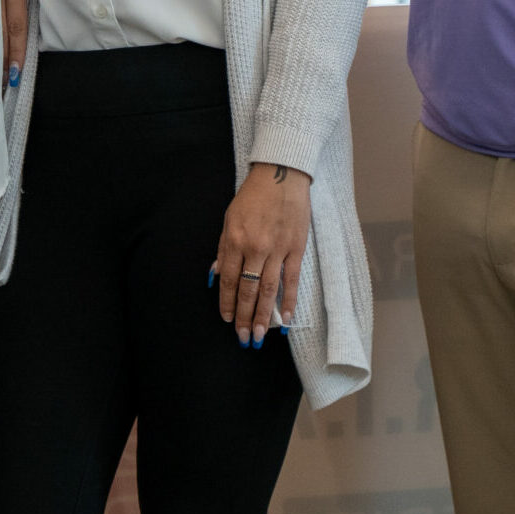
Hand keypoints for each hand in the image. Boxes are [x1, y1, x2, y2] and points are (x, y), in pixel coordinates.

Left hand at [212, 162, 310, 344]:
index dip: (228, 302)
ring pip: (269, 290)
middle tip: (244, 338)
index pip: (230, 279)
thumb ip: (224, 248)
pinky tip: (287, 318)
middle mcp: (255, 247)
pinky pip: (292, 280)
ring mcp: (277, 249)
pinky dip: (290, 300)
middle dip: (245, 316)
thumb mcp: (229, 218)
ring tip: (260, 335)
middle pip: (248, 290)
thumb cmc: (252, 196)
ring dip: (264, 316)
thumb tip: (218, 274)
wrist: (280, 176)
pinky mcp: (296, 248)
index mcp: (235, 239)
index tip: (227, 319)